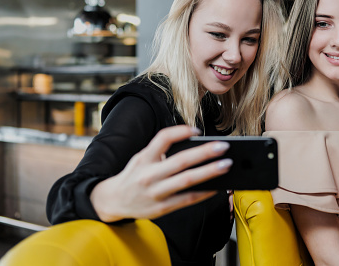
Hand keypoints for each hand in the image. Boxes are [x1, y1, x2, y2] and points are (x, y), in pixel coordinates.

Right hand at [90, 125, 232, 221]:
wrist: (113, 200)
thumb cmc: (134, 175)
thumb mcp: (141, 158)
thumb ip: (161, 151)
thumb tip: (193, 145)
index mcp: (144, 158)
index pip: (163, 139)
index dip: (180, 132)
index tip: (197, 129)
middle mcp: (149, 175)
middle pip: (181, 161)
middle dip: (204, 153)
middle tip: (223, 147)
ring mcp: (156, 192)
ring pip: (186, 180)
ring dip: (209, 172)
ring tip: (226, 165)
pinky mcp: (162, 208)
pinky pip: (187, 199)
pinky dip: (203, 193)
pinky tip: (217, 187)